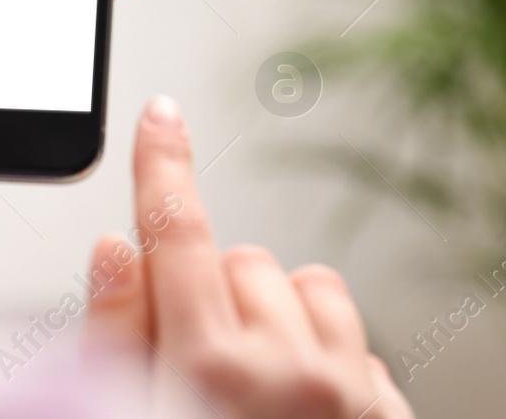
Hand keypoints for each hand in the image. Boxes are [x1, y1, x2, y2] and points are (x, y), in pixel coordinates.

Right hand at [84, 97, 414, 418]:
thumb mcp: (125, 412)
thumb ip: (118, 332)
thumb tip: (117, 247)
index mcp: (208, 370)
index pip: (177, 234)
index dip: (162, 166)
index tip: (161, 118)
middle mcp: (288, 373)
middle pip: (244, 261)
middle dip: (217, 299)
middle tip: (196, 372)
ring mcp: (347, 393)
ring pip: (311, 287)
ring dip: (281, 324)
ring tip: (254, 394)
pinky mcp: (388, 415)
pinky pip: (361, 343)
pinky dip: (330, 365)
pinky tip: (300, 415)